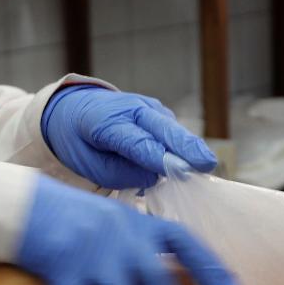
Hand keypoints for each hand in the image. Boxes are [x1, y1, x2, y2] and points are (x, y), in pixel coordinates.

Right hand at [15, 175, 239, 284]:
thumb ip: (132, 246)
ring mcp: (92, 249)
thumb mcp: (110, 221)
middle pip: (155, 281)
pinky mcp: (62, 264)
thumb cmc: (69, 218)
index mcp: (138, 223)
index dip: (210, 267)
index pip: (183, 241)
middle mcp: (121, 234)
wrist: (22, 206)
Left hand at [42, 86, 217, 189]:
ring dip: (189, 148)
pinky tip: (191, 162)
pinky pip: (173, 131)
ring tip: (205, 167)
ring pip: (173, 129)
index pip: (137, 142)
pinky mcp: (159, 112)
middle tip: (207, 164)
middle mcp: (131, 108)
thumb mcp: (89, 164)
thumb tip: (157, 177)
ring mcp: (148, 107)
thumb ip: (120, 174)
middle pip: (164, 128)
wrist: (75, 108)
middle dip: (187, 146)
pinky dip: (183, 146)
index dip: (160, 157)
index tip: (181, 172)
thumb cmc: (81, 142)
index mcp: (105, 121)